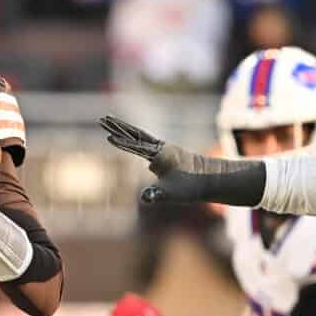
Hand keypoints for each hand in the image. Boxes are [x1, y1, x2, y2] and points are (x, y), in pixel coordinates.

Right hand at [99, 115, 262, 205]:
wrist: (213, 178)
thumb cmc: (192, 186)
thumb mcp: (173, 194)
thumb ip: (158, 195)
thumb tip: (146, 197)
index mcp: (159, 155)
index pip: (135, 146)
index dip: (121, 142)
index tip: (107, 137)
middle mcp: (160, 148)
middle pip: (134, 134)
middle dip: (117, 127)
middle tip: (102, 118)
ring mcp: (163, 149)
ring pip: (139, 135)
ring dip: (124, 129)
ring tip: (111, 121)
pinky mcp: (166, 153)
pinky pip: (146, 142)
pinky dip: (134, 136)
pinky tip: (131, 139)